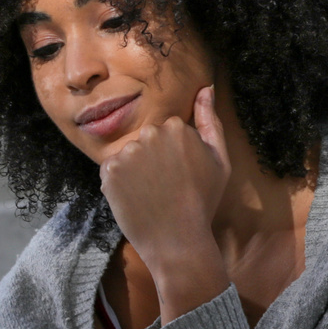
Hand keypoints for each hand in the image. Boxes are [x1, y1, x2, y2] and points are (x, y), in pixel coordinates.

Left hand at [98, 88, 230, 315]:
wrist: (177, 240)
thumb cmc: (202, 201)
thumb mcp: (219, 159)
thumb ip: (210, 120)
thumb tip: (205, 88)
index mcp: (176, 127)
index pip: (168, 131)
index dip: (174, 155)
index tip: (180, 175)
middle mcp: (150, 134)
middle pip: (147, 140)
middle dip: (153, 158)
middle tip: (165, 186)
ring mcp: (127, 152)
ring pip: (129, 155)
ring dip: (135, 171)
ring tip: (150, 194)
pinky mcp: (108, 170)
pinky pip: (111, 170)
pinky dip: (119, 183)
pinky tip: (135, 199)